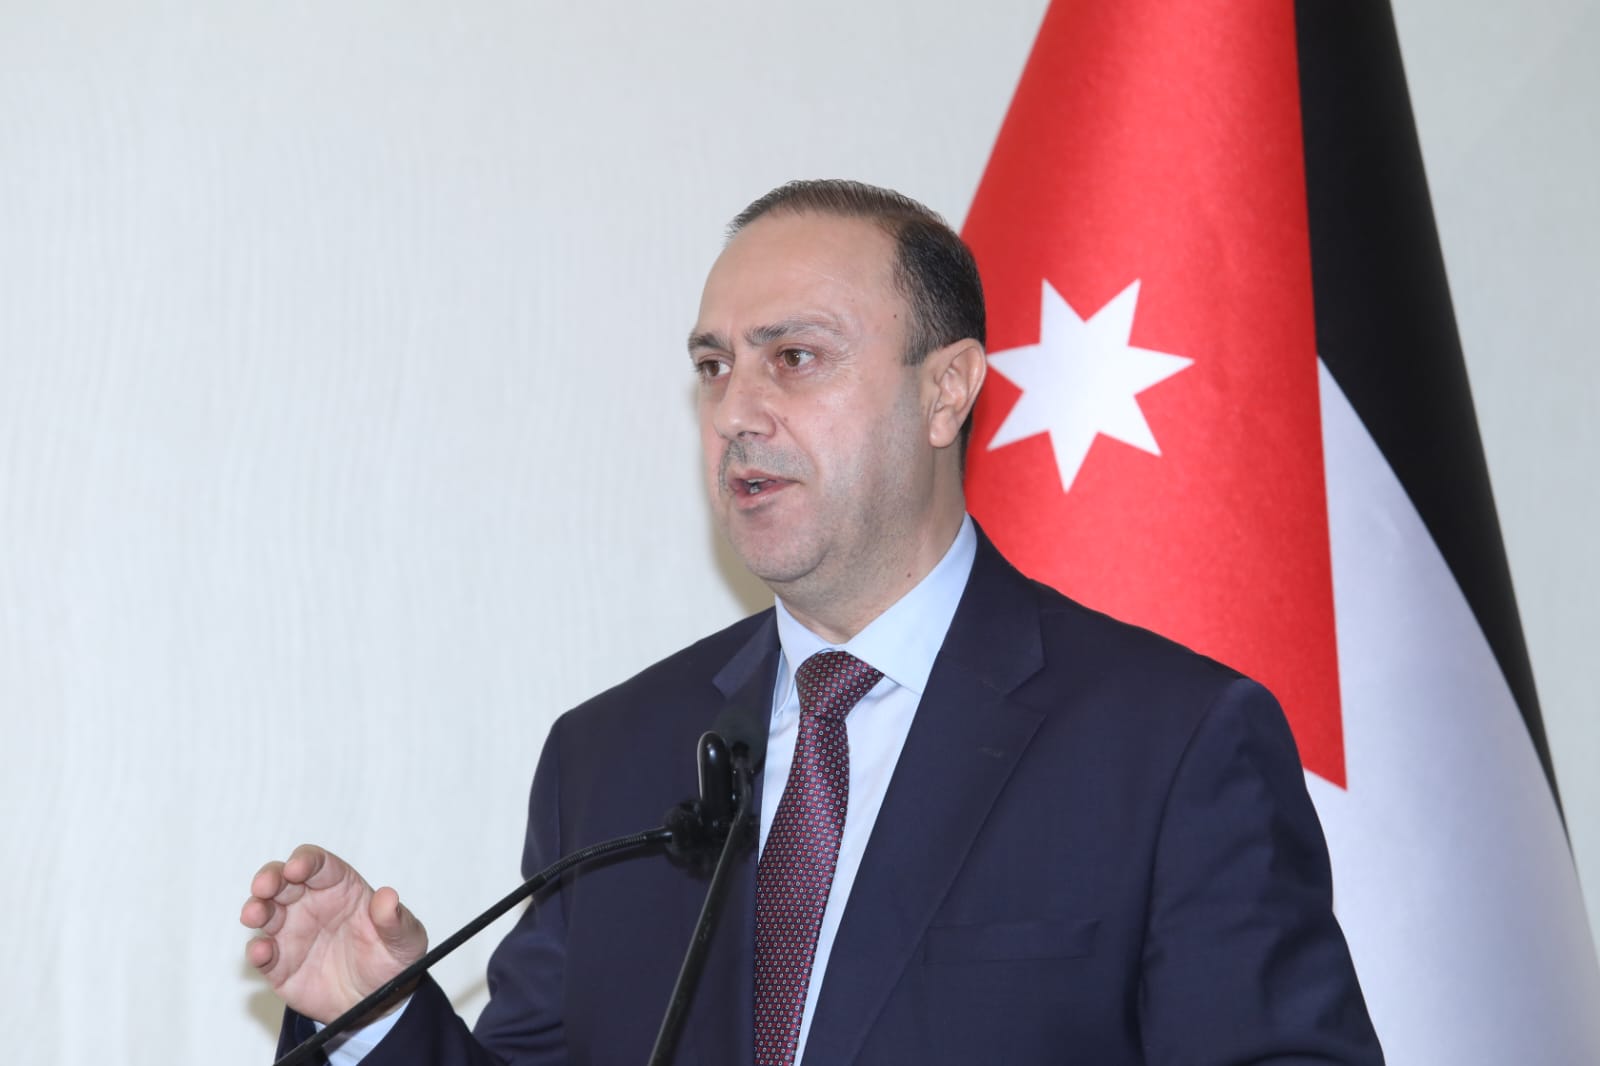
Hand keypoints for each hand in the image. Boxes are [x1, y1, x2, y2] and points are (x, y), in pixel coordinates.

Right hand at [240, 844, 427, 1023]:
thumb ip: (396, 919)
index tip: (297, 868)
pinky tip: (262, 952)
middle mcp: (310, 904)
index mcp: (340, 888)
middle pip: (282, 881)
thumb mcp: (405, 940)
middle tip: (264, 886)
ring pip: (265, 912)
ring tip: (255, 915)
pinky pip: (263, 954)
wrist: (378, 1003)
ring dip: (256, 909)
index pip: (318, 864)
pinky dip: (257, 951)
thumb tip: (389, 897)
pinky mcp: (280, 965)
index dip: (305, 861)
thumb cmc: (392, 959)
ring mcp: (292, 933)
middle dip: (269, 878)